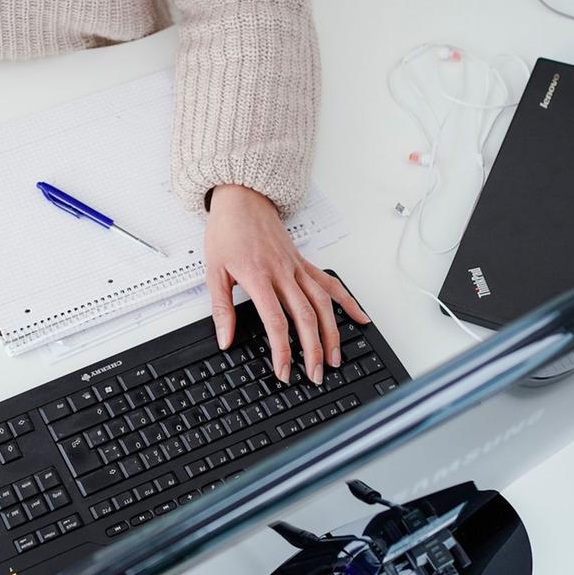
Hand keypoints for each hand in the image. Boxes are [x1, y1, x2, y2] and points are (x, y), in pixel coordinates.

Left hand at [204, 184, 369, 384]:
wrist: (242, 200)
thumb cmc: (227, 232)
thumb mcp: (213, 271)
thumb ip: (221, 308)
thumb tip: (224, 339)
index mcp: (259, 277)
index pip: (276, 321)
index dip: (282, 350)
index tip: (284, 371)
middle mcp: (283, 273)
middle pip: (306, 316)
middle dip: (313, 349)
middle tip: (315, 374)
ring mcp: (298, 268)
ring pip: (323, 303)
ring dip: (332, 333)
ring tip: (335, 358)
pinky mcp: (305, 263)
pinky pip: (330, 284)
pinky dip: (347, 301)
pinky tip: (360, 318)